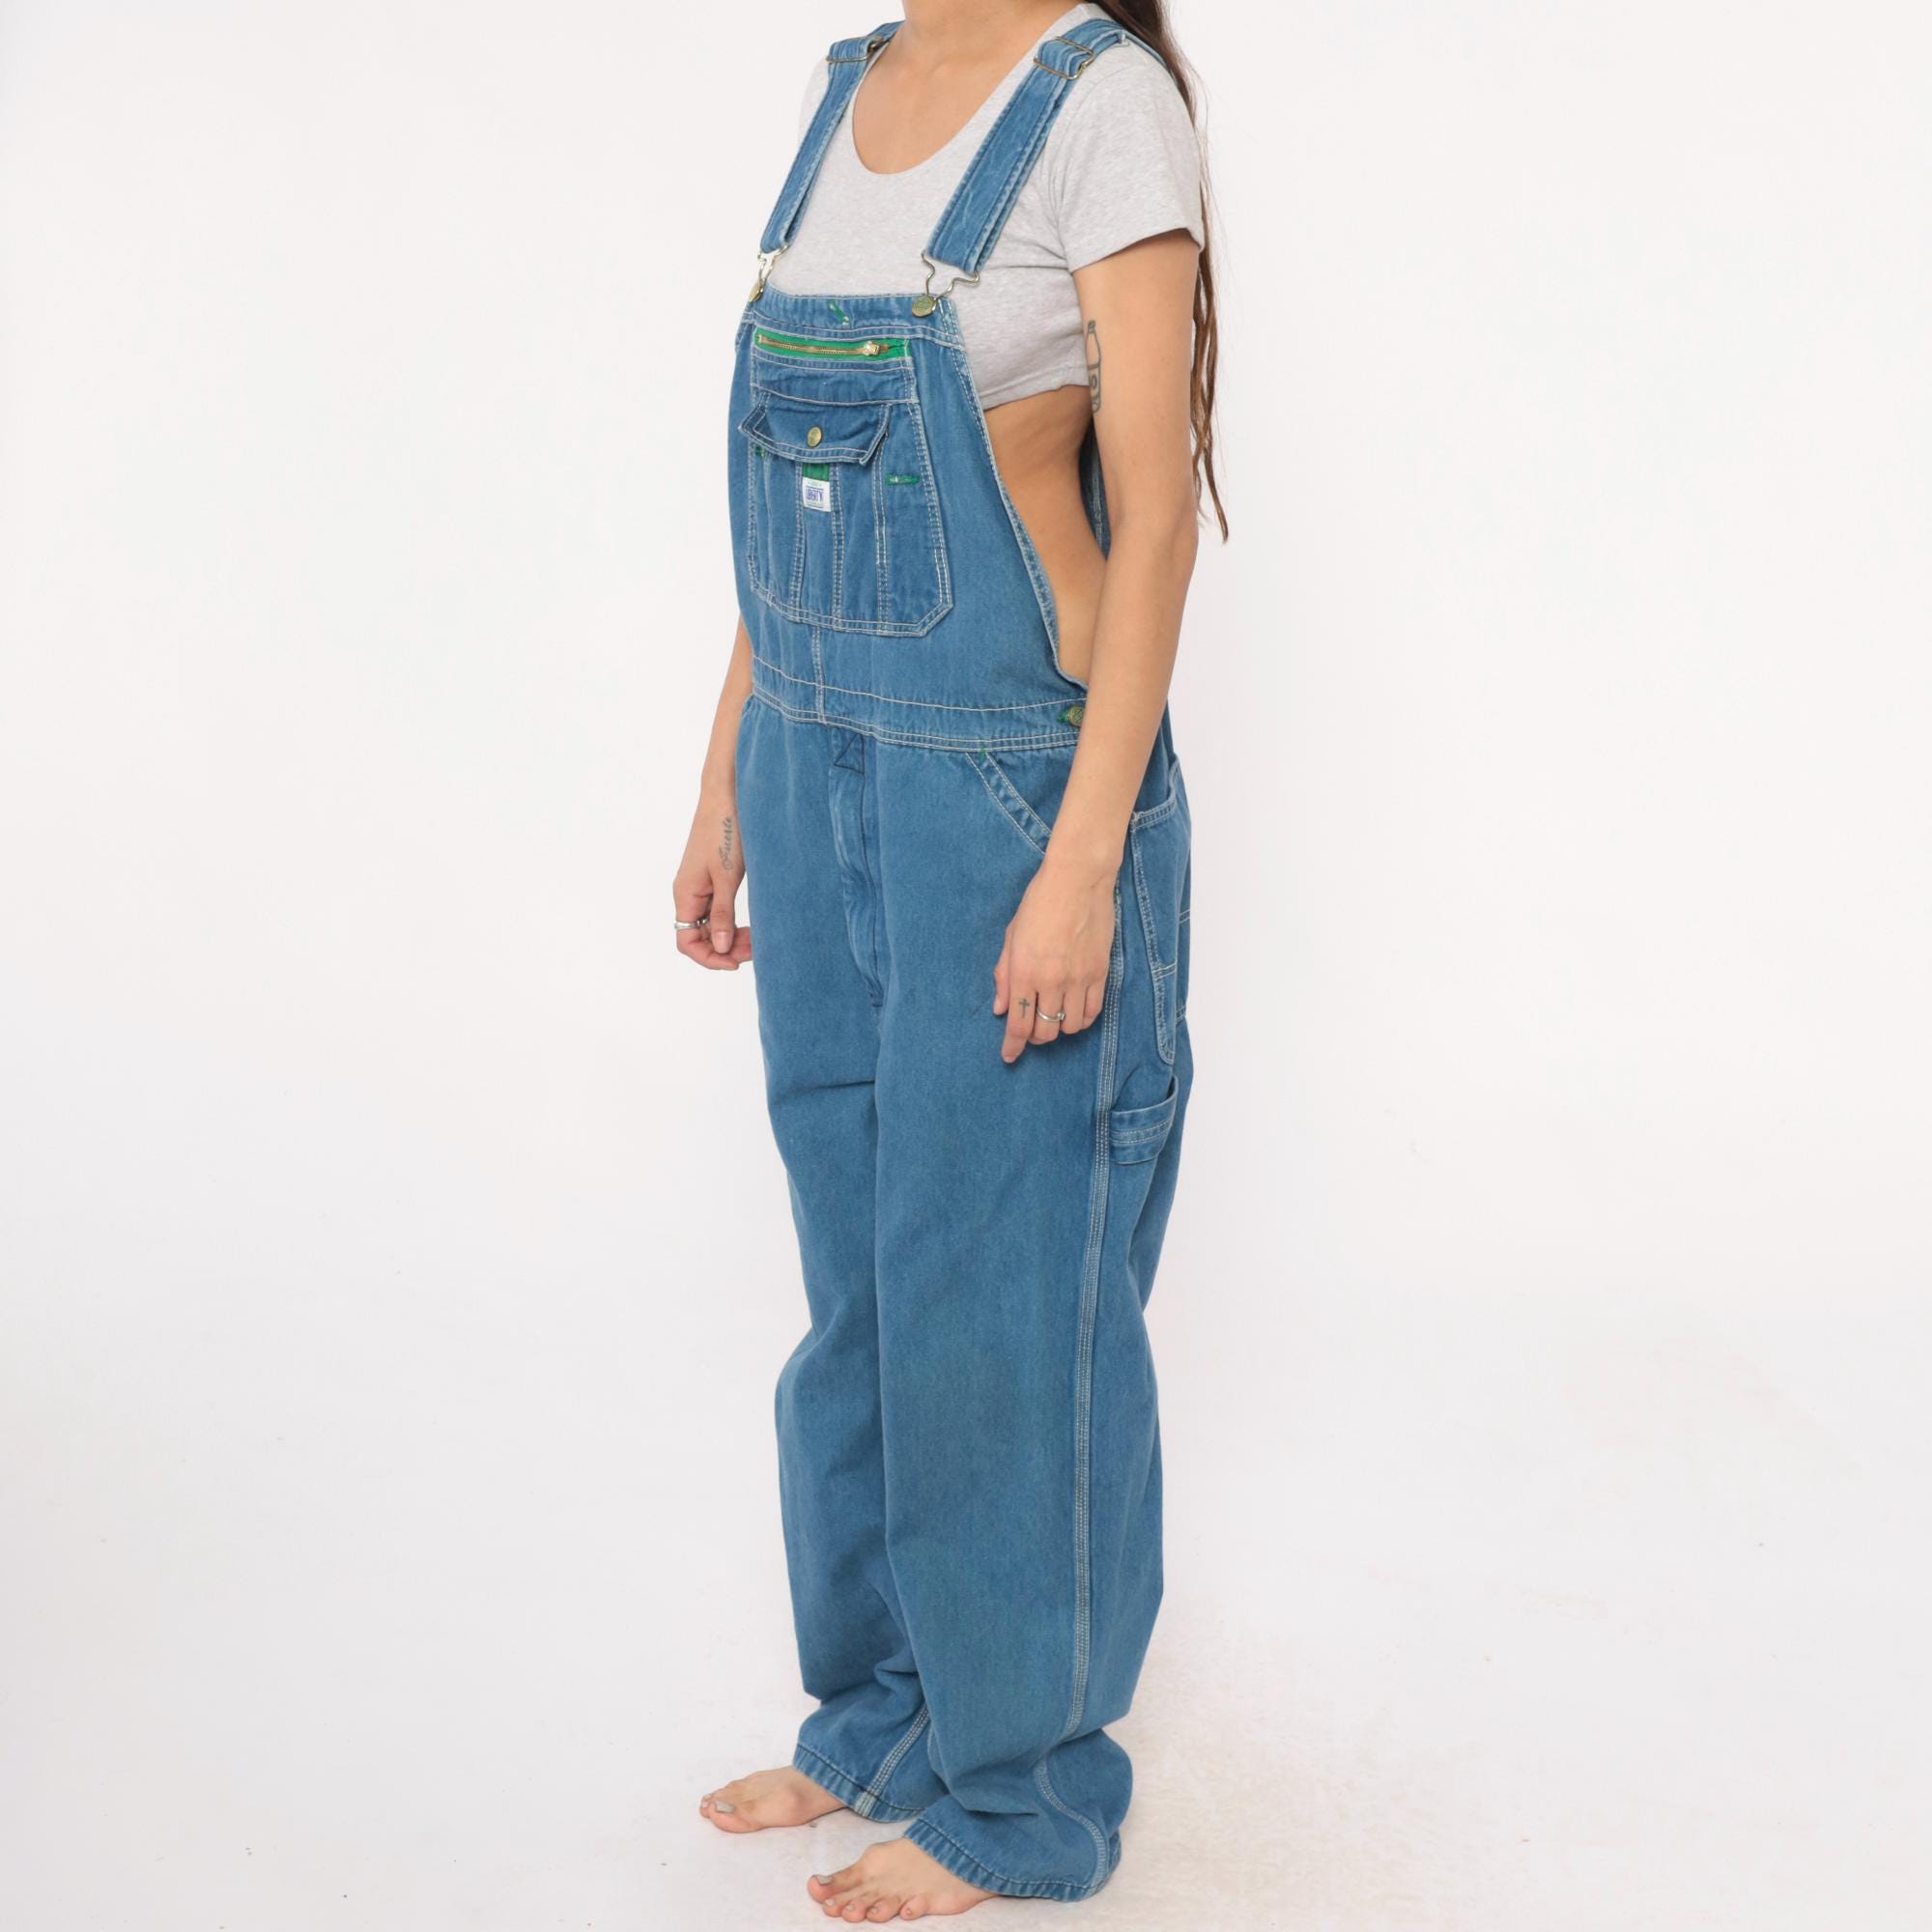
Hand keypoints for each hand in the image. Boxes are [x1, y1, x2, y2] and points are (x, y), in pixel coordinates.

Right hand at [673, 786, 750, 970]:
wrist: (728, 794)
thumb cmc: (726, 830)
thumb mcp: (727, 877)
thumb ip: (722, 914)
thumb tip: (721, 947)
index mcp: (685, 894)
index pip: (686, 942)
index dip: (710, 958)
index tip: (737, 962)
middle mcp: (689, 893)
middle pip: (700, 937)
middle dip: (727, 949)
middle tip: (757, 950)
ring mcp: (701, 886)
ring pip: (711, 925)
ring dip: (733, 937)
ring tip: (759, 938)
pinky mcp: (713, 878)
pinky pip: (719, 911)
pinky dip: (734, 921)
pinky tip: (754, 923)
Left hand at [992, 855, 1114, 1062]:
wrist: (1078, 881)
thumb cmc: (1039, 903)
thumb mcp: (1011, 937)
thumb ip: (1004, 976)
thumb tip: (1001, 1008)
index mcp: (1025, 971)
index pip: (1019, 1024)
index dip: (1013, 1046)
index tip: (1009, 1056)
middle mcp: (1052, 980)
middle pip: (1045, 1031)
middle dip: (1034, 1037)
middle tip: (1030, 1028)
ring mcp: (1079, 979)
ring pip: (1070, 1027)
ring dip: (1059, 1028)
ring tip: (1052, 1015)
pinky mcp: (1100, 973)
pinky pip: (1092, 1012)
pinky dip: (1081, 1019)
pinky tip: (1073, 1010)